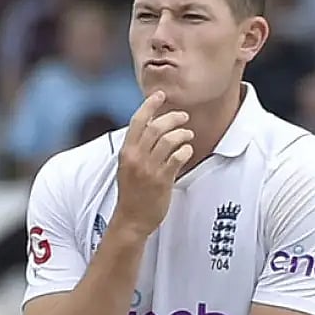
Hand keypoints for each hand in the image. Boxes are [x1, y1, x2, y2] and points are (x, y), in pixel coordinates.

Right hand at [113, 90, 193, 236]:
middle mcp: (136, 158)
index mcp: (126, 151)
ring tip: (188, 134)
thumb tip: (152, 126)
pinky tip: (188, 151)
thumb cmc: (133, 192)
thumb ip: (138, 148)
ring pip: (168, 140)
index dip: (149, 105)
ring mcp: (149, 169)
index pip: (137, 121)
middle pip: (155, 127)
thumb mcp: (128, 166)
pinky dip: (185, 151)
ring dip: (182, 134)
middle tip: (184, 117)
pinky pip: (177, 158)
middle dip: (172, 117)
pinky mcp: (162, 181)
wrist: (131, 219)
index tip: (160, 95)